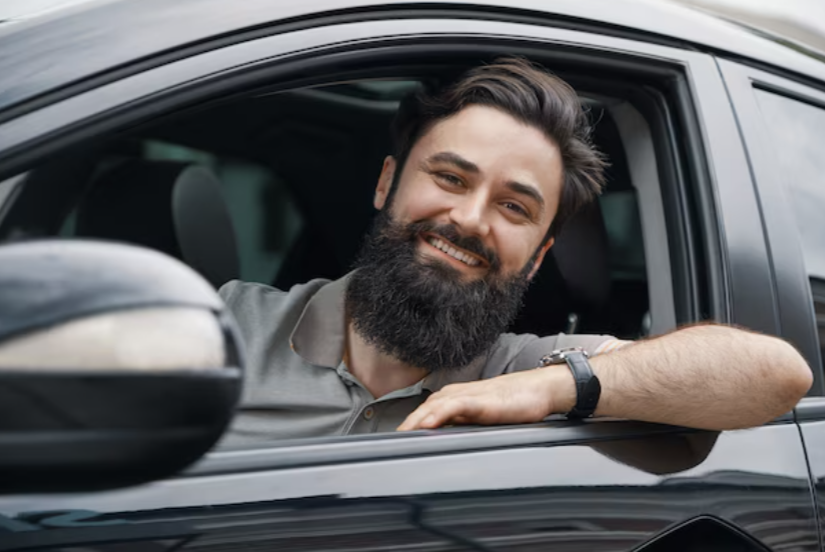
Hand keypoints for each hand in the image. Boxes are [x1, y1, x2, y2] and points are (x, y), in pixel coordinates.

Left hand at [397, 365, 576, 430]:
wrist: (538, 389)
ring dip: (414, 422)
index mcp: (453, 399)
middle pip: (421, 411)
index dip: (407, 428)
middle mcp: (454, 395)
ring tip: (399, 437)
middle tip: (387, 447)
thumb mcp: (481, 418)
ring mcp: (465, 396)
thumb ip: (462, 425)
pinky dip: (436, 415)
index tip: (392, 445)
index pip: (423, 414)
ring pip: (432, 408)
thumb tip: (446, 442)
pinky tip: (426, 426)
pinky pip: (452, 406)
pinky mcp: (478, 399)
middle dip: (404, 428)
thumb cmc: (512, 404)